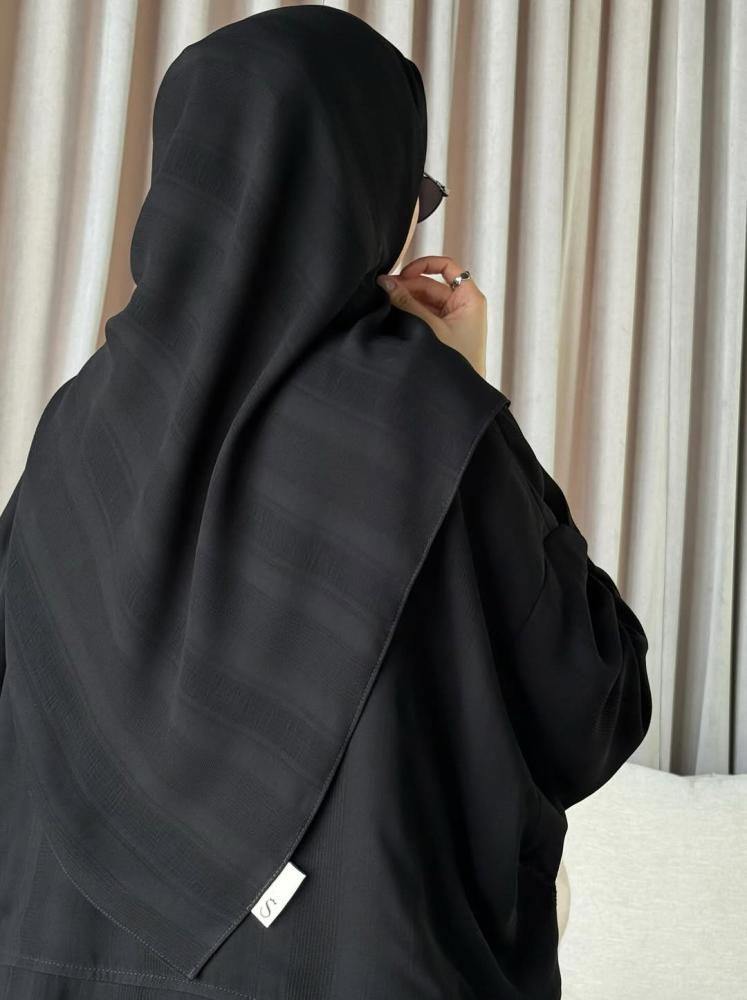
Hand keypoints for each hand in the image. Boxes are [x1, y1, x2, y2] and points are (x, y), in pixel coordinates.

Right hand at [377, 256, 487, 377]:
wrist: (459, 398)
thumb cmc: (455, 364)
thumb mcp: (428, 328)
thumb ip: (406, 303)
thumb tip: (384, 282)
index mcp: (470, 299)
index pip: (448, 267)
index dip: (424, 265)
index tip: (403, 274)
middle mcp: (462, 307)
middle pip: (430, 285)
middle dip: (407, 287)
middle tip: (382, 292)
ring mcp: (452, 321)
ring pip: (423, 301)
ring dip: (405, 302)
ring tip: (384, 306)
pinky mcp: (442, 334)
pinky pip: (423, 316)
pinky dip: (408, 314)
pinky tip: (392, 317)